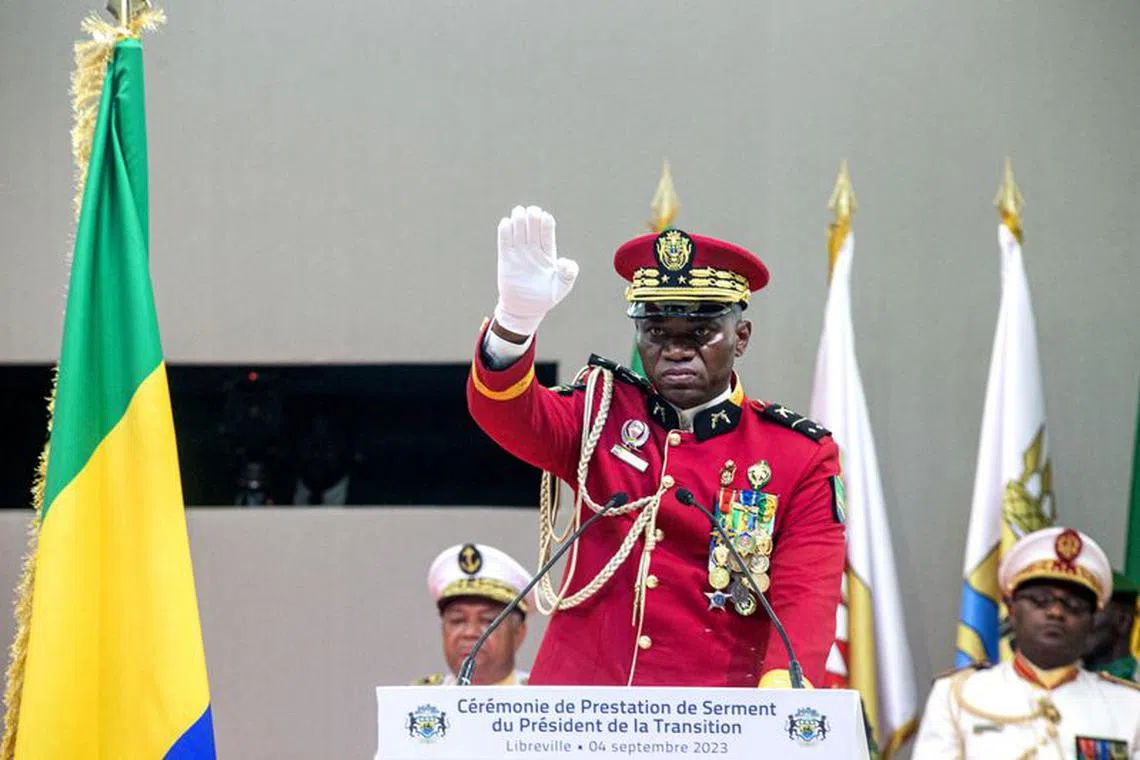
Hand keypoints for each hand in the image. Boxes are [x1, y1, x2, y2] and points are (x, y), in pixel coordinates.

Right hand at [492, 205, 578, 335]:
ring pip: (518, 231)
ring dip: (518, 220)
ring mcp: (519, 253)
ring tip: (518, 213)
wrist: (524, 310)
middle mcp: (533, 249)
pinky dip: (504, 231)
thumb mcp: (561, 288)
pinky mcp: (505, 259)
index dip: (546, 222)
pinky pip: (504, 242)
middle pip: (532, 227)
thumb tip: (565, 261)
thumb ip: (568, 274)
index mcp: (548, 253)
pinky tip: (506, 222)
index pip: (547, 232)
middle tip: (531, 211)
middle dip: (532, 217)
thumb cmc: (545, 298)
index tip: (545, 216)